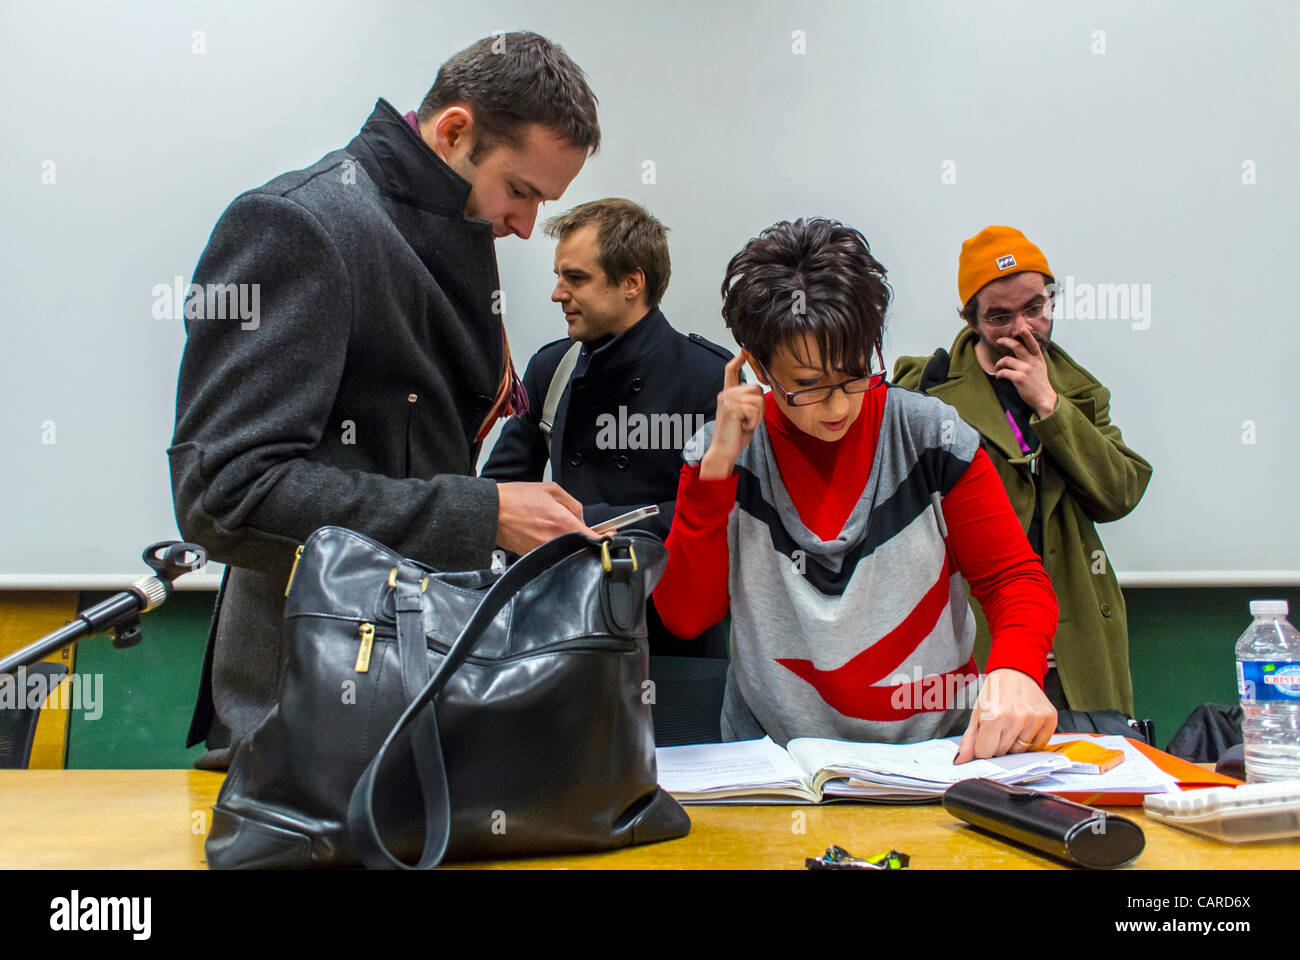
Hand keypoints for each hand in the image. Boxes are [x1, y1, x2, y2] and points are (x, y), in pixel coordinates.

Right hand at [495, 481, 596, 554]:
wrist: (492, 512)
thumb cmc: (516, 499)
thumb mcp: (551, 490)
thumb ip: (573, 504)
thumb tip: (582, 518)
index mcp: (562, 522)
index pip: (594, 538)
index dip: (606, 538)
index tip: (610, 535)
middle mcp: (555, 540)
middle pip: (583, 548)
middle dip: (587, 540)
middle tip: (586, 530)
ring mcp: (545, 551)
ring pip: (568, 552)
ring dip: (571, 542)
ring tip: (558, 528)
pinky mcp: (535, 556)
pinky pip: (554, 553)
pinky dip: (556, 546)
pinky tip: (547, 533)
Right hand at [700, 352, 764, 479]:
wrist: (723, 450)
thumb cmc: (734, 434)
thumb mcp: (742, 414)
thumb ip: (747, 401)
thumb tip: (759, 391)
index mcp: (727, 394)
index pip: (731, 371)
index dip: (739, 360)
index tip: (744, 351)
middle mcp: (726, 394)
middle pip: (756, 388)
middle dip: (760, 406)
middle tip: (749, 420)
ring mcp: (728, 400)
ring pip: (758, 399)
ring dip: (758, 415)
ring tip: (746, 423)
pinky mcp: (733, 408)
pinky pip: (755, 409)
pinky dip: (754, 421)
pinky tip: (744, 427)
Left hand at [954, 668, 1056, 762]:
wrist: (1016, 672)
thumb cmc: (995, 691)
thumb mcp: (977, 712)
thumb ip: (969, 739)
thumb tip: (961, 761)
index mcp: (994, 715)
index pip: (985, 752)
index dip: (983, 747)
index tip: (985, 737)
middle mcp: (1016, 718)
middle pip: (1002, 752)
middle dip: (997, 744)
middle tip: (999, 727)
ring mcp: (1035, 719)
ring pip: (1020, 751)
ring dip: (1014, 743)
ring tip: (1012, 724)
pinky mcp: (1049, 719)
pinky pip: (1038, 746)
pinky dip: (1031, 741)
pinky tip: (1025, 726)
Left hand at [993, 328, 1056, 419]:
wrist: (1044, 398)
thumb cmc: (1040, 383)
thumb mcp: (1041, 367)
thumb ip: (1033, 357)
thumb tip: (1023, 348)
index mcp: (1038, 358)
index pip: (1032, 343)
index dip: (1027, 335)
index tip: (1021, 328)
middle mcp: (1032, 362)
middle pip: (1017, 346)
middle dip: (1006, 341)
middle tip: (999, 340)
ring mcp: (1026, 370)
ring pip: (1007, 360)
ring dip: (999, 363)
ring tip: (997, 367)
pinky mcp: (1019, 379)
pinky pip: (1004, 372)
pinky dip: (999, 373)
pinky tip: (999, 376)